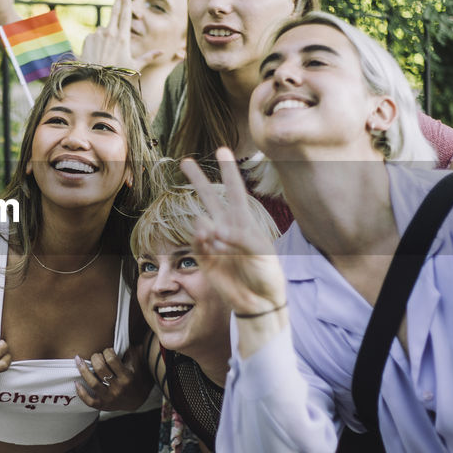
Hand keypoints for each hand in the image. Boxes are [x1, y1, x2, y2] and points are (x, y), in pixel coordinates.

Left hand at [74, 345, 150, 410]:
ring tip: (78, 360)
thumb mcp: (137, 364)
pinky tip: (76, 383)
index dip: (107, 351)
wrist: (138, 400)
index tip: (107, 351)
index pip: (111, 359)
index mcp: (127, 376)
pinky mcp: (103, 405)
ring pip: (92, 382)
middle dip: (95, 358)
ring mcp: (110, 398)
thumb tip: (121, 337)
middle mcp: (118, 388)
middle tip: (96, 356)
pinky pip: (89, 401)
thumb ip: (130, 351)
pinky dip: (81, 392)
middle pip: (100, 369)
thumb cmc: (135, 378)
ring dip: (83, 369)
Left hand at [78, 0, 165, 72]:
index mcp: (123, 38)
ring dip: (107, 35)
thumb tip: (162, 52)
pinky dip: (98, 41)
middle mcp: (110, 33)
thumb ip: (148, 57)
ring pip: (104, 29)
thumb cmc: (117, 74)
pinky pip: (95, 36)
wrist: (95, 80)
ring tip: (106, 52)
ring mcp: (98, 35)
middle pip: (115, 11)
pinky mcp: (88, 38)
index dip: (126, 3)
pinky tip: (98, 53)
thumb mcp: (134, 66)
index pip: (125, 16)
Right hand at [179, 148, 287, 314]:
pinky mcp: (205, 260)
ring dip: (204, 227)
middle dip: (198, 179)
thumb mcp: (262, 253)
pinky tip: (208, 243)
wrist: (259, 303)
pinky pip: (197, 243)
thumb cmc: (267, 275)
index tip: (222, 149)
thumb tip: (214, 230)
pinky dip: (201, 241)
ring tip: (214, 238)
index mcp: (245, 222)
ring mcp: (214, 243)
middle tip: (185, 161)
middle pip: (209, 197)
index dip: (229, 171)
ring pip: (200, 221)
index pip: (235, 190)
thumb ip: (239, 238)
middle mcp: (227, 229)